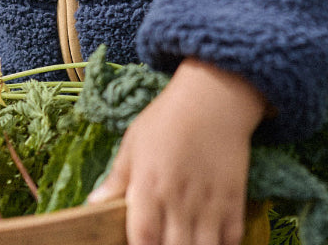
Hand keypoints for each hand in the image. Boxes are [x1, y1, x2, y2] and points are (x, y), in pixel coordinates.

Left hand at [87, 59, 267, 244]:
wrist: (213, 97)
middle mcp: (178, 199)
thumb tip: (93, 204)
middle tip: (163, 240)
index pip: (142, 238)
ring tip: (183, 240)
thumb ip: (117, 178)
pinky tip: (209, 238)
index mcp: (149, 185)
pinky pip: (231, 239)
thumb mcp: (134, 142)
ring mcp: (209, 203)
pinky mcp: (234, 200)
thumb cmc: (167, 118)